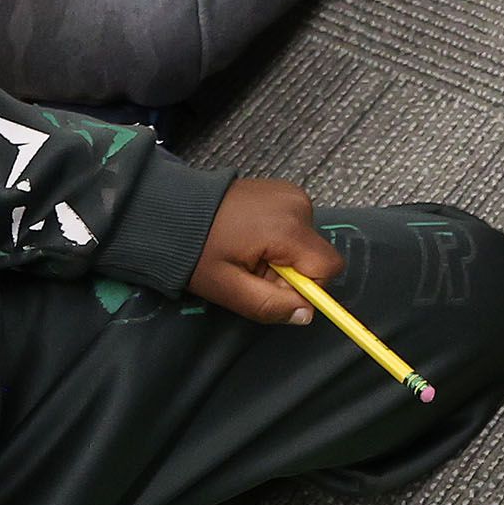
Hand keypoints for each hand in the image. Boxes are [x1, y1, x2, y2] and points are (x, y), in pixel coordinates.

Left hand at [188, 176, 344, 323]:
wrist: (174, 209)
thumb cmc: (198, 251)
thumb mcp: (227, 288)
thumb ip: (269, 305)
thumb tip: (307, 314)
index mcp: (288, 229)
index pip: (329, 267)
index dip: (306, 288)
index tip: (271, 288)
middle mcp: (300, 206)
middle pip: (316, 254)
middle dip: (289, 272)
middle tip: (250, 271)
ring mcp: (294, 194)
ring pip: (306, 242)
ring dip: (283, 256)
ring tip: (246, 251)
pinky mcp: (287, 190)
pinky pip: (298, 225)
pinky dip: (280, 237)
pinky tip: (250, 236)